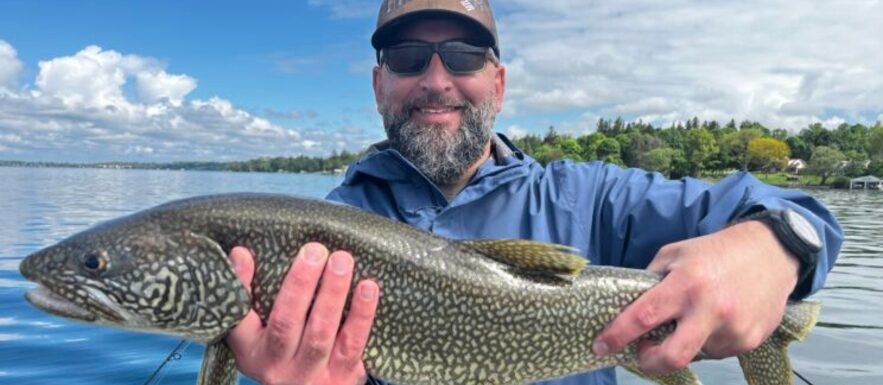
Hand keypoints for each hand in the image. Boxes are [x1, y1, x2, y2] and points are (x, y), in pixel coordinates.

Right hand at [225, 243, 379, 384]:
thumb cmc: (285, 353)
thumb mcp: (257, 335)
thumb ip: (249, 297)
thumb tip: (241, 253)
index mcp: (253, 352)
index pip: (240, 319)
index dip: (242, 286)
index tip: (244, 252)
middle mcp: (278, 368)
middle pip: (286, 324)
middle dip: (300, 284)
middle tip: (314, 250)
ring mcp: (311, 375)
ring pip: (320, 333)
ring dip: (332, 293)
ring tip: (341, 260)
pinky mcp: (343, 377)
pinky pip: (352, 344)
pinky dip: (361, 314)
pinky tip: (368, 287)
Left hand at [592, 220, 799, 374]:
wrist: (772, 252)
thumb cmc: (716, 251)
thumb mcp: (675, 254)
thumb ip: (651, 281)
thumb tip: (627, 307)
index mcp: (686, 284)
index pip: (643, 317)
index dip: (617, 335)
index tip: (601, 346)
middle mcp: (711, 309)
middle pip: (672, 356)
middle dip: (649, 362)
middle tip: (642, 352)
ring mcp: (733, 329)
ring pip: (694, 354)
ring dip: (683, 344)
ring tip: (692, 318)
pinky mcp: (750, 340)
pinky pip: (716, 352)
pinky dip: (706, 342)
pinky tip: (715, 319)